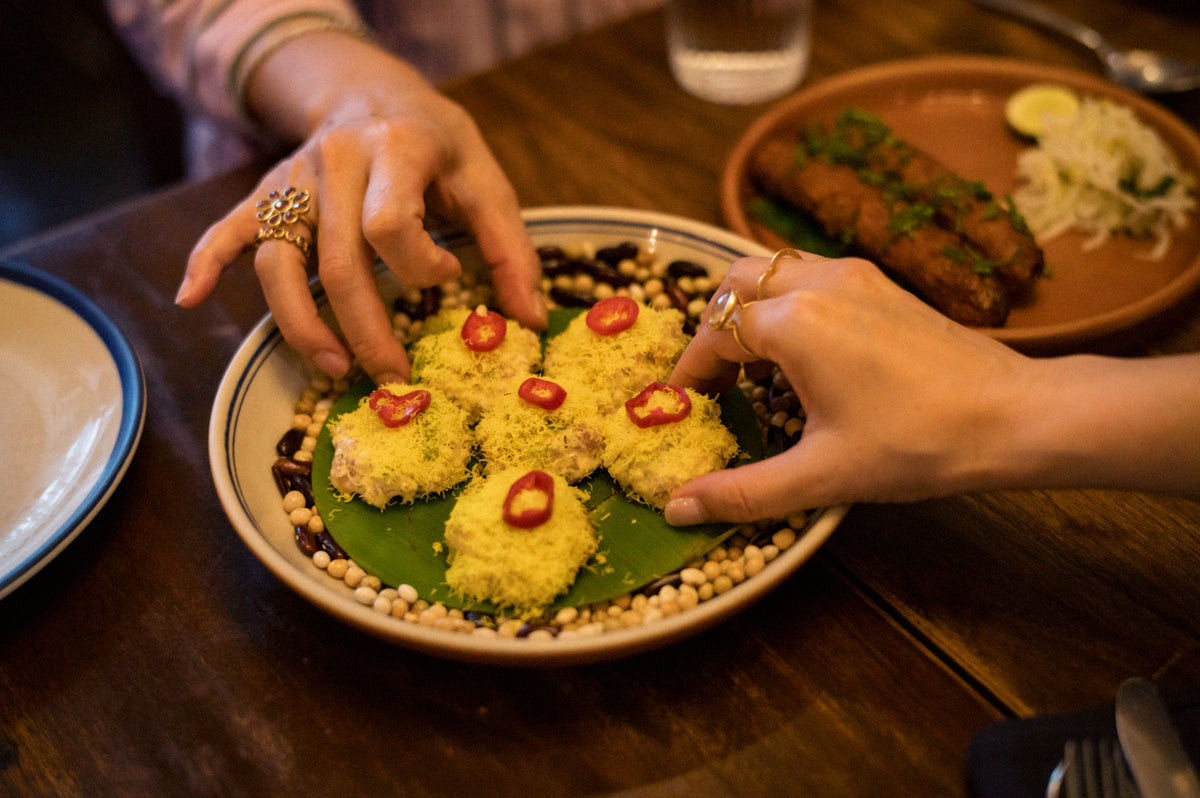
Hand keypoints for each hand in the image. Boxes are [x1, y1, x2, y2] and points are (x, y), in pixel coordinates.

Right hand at [174, 32, 545, 384]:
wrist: (375, 94)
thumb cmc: (437, 145)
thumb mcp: (485, 179)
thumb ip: (510, 247)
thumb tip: (529, 322)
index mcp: (396, 149)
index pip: (391, 224)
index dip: (420, 265)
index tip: (449, 277)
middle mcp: (336, 162)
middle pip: (337, 261)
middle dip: (365, 328)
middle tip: (391, 376)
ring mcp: (294, 179)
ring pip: (278, 260)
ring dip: (299, 322)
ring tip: (330, 367)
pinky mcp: (267, 193)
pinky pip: (227, 228)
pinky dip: (206, 260)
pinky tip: (190, 298)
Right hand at [665, 252, 1031, 522]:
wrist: (1016, 416)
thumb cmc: (919, 444)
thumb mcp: (822, 475)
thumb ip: (743, 491)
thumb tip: (678, 508)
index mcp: (795, 322)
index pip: (715, 333)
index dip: (692, 371)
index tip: (683, 406)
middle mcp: (819, 282)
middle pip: (738, 282)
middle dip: (716, 326)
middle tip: (717, 378)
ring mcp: (856, 276)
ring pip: (776, 270)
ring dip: (753, 310)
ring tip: (757, 367)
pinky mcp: (884, 283)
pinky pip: (814, 276)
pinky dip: (790, 304)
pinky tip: (807, 355)